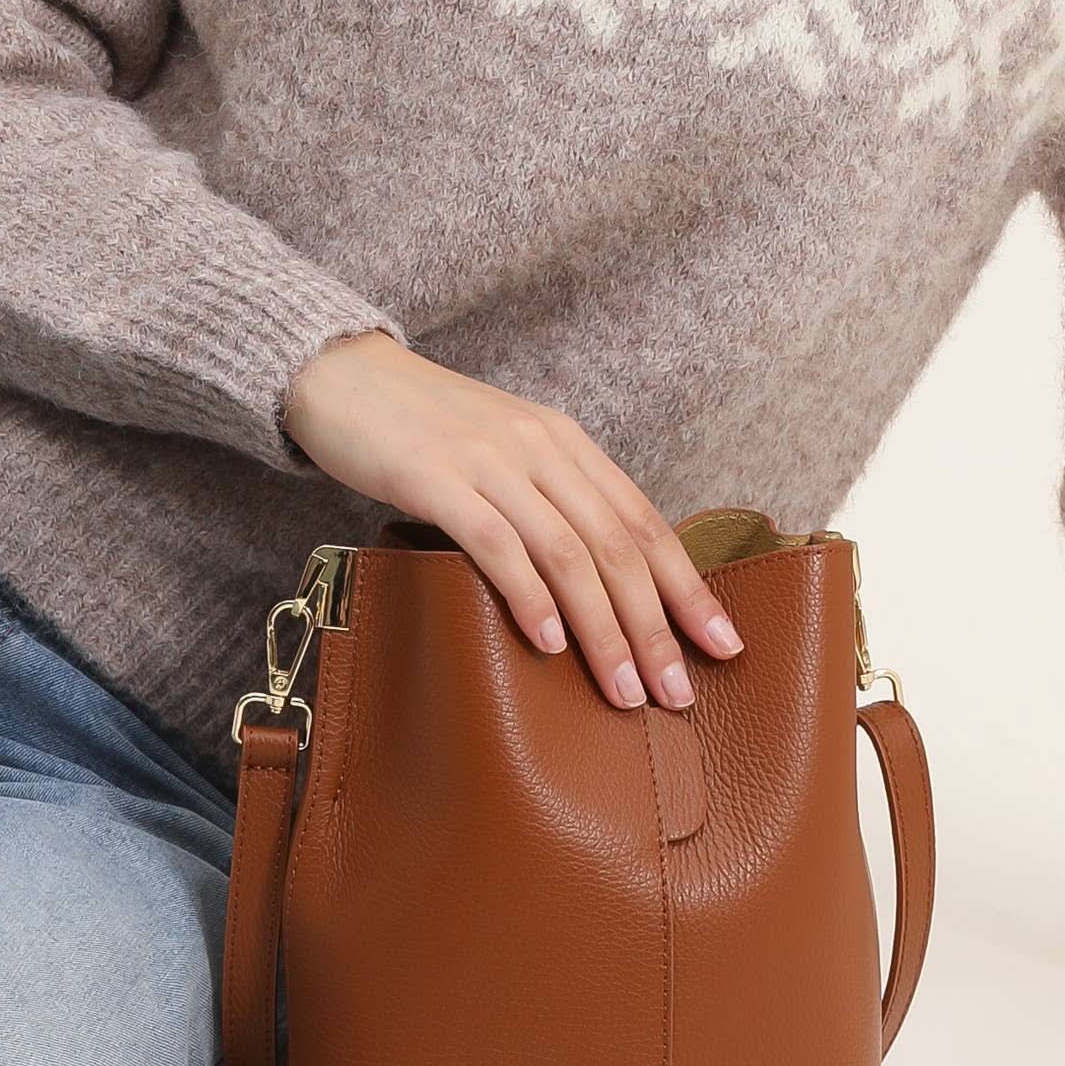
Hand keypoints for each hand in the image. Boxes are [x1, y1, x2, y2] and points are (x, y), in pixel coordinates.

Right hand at [283, 330, 743, 709]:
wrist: (340, 372)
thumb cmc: (424, 431)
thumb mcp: (505, 457)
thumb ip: (550, 506)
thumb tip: (597, 589)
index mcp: (568, 444)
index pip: (646, 524)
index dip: (689, 589)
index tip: (724, 647)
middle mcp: (541, 448)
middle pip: (618, 548)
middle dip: (656, 627)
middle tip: (678, 693)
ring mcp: (489, 461)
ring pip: (568, 554)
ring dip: (603, 629)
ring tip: (625, 690)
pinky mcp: (434, 476)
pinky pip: (496, 543)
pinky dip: (530, 595)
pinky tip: (550, 643)